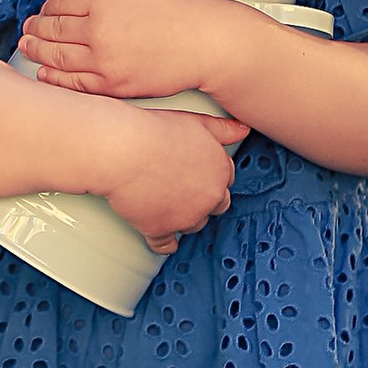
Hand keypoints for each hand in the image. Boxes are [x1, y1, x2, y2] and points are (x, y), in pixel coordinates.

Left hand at [21, 0, 225, 104]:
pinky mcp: (113, 86)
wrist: (209, 44)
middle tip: (28, 28)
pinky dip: (55, 78)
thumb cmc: (184, 7)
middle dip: (36, 27)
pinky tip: (46, 73)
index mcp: (104, 1)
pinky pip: (74, 83)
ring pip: (57, 57)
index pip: (61, 2)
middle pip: (53, 29)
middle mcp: (99, 32)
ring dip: (37, 51)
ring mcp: (105, 62)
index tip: (45, 8)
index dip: (48, 5)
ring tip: (28, 47)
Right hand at [92, 101, 245, 254]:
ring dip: (184, 218)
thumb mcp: (196, 122)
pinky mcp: (161, 230)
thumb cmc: (155, 132)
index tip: (198, 176)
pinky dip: (163, 243)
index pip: (225, 181)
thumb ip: (222, 129)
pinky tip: (163, 240)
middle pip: (214, 206)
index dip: (210, 177)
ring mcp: (186, 216)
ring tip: (166, 203)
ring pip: (193, 225)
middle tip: (184, 191)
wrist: (124, 151)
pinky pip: (165, 245)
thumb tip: (243, 130)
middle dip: (203, 200)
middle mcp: (209, 197)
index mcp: (219, 170)